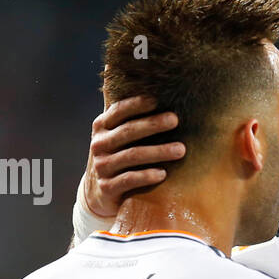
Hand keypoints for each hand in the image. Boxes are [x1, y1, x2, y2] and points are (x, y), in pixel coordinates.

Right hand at [83, 96, 185, 216]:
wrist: (98, 194)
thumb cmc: (117, 157)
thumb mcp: (116, 136)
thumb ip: (128, 116)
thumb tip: (146, 84)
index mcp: (101, 127)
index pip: (119, 111)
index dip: (136, 104)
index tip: (157, 100)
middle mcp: (99, 145)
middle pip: (128, 131)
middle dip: (153, 124)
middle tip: (175, 120)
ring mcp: (102, 166)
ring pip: (132, 155)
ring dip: (158, 151)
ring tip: (181, 150)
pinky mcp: (107, 187)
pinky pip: (129, 179)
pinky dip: (146, 176)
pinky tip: (163, 174)